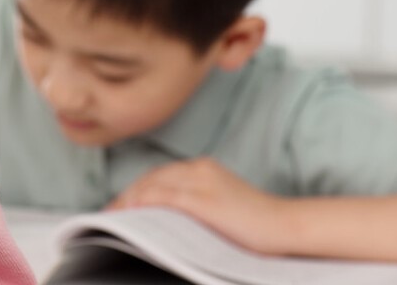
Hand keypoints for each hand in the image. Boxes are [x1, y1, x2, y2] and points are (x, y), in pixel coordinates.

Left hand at [109, 158, 295, 254]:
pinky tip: (131, 212)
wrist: (287, 228)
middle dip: (126, 195)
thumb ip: (196, 207)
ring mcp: (202, 182)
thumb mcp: (221, 208)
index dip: (136, 191)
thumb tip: (166, 220)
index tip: (118, 207)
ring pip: (153, 185)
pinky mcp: (205, 199)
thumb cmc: (257, 227)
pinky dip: (145, 202)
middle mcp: (200, 169)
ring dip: (129, 200)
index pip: (159, 177)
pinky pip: (166, 196)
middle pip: (151, 178)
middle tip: (108, 214)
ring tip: (112, 216)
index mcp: (204, 169)